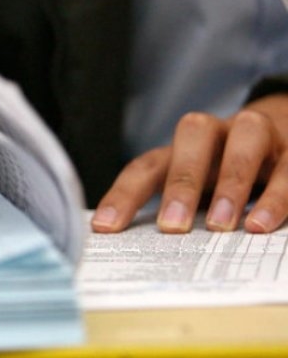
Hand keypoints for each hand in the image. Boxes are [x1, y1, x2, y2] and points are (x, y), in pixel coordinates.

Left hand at [92, 93, 287, 233]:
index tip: (105, 229)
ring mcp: (259, 133)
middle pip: (193, 135)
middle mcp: (217, 132)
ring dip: (233, 180)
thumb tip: (131, 246)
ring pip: (246, 137)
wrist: (285, 129)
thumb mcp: (197, 186)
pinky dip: (280, 195)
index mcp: (182, 148)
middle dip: (182, 180)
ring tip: (225, 225)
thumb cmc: (227, 168)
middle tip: (174, 227)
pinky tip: (264, 224)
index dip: (123, 195)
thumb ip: (175, 209)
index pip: (145, 165)